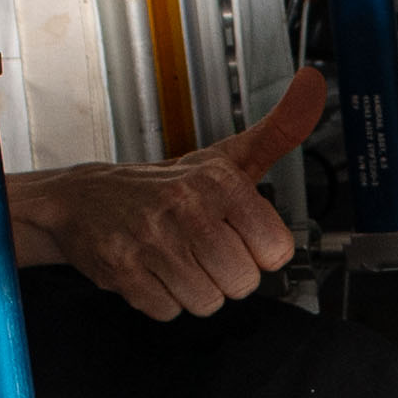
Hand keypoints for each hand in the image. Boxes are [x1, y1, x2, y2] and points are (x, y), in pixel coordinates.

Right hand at [7, 65, 328, 315]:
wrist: (83, 199)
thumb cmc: (165, 186)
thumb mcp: (227, 157)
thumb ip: (279, 130)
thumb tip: (313, 86)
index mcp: (219, 181)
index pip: (275, 250)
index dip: (257, 251)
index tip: (237, 235)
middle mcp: (186, 206)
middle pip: (242, 282)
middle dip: (224, 274)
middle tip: (202, 250)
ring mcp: (151, 239)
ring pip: (207, 302)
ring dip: (193, 290)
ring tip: (176, 260)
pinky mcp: (122, 269)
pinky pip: (168, 311)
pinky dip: (161, 298)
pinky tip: (151, 270)